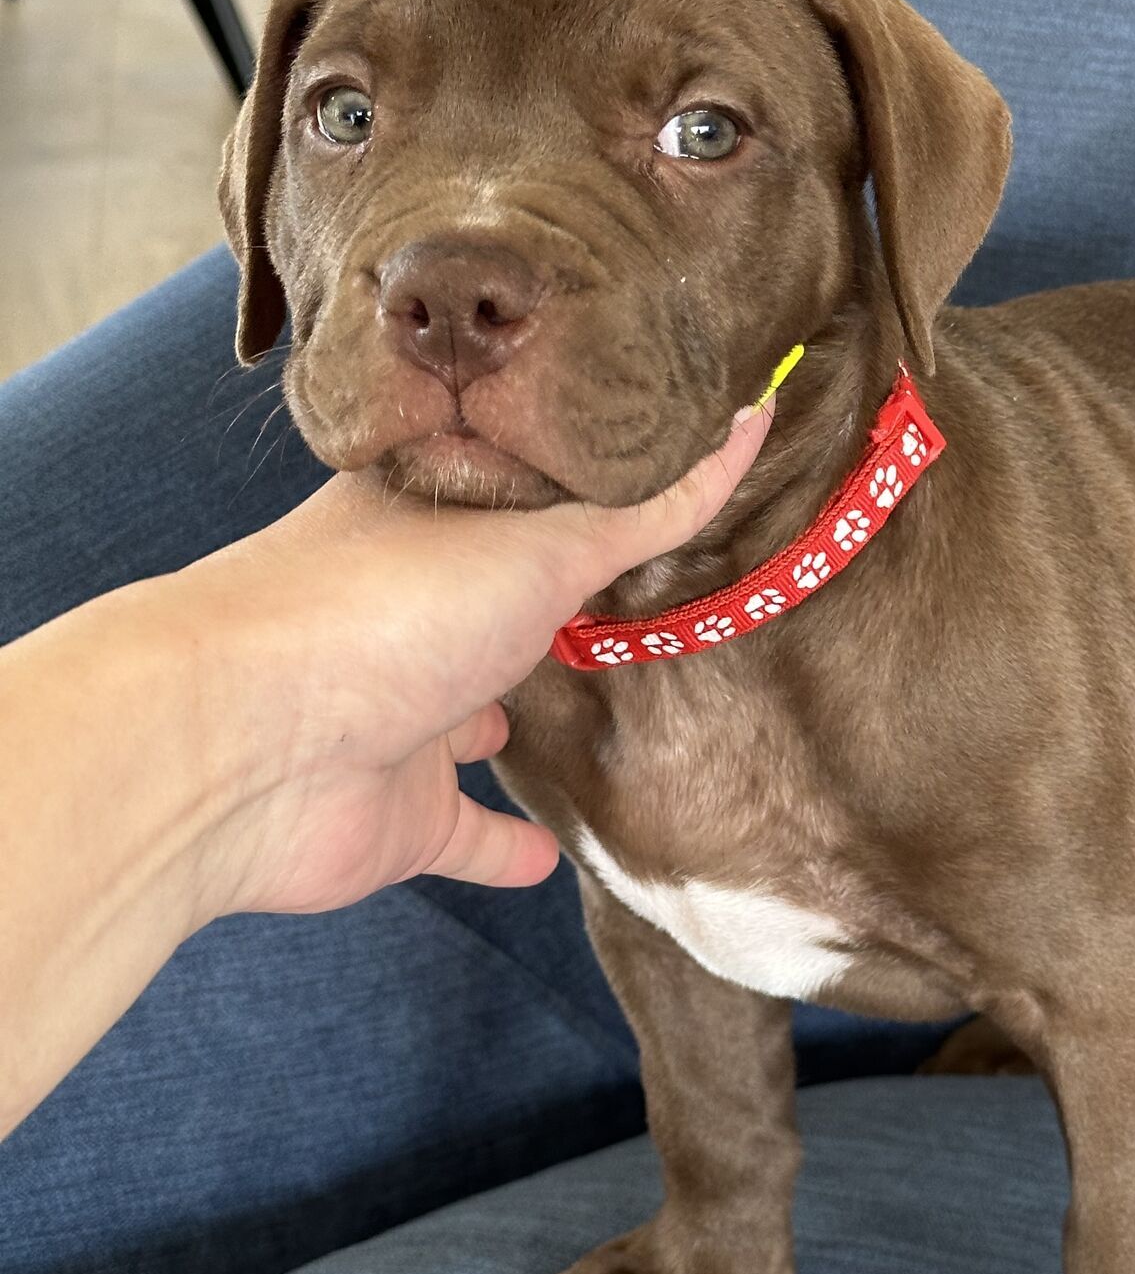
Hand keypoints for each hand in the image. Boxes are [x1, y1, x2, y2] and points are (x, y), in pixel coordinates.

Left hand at [161, 400, 773, 923]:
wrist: (244, 746)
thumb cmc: (384, 608)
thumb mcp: (543, 539)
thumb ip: (650, 504)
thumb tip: (752, 418)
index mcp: (427, 522)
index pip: (516, 497)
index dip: (577, 490)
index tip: (647, 483)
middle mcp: (407, 614)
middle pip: (494, 608)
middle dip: (547, 608)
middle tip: (633, 597)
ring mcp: (397, 719)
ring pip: (472, 721)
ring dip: (513, 719)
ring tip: (588, 709)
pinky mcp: (395, 819)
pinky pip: (464, 835)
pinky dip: (503, 845)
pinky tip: (550, 855)